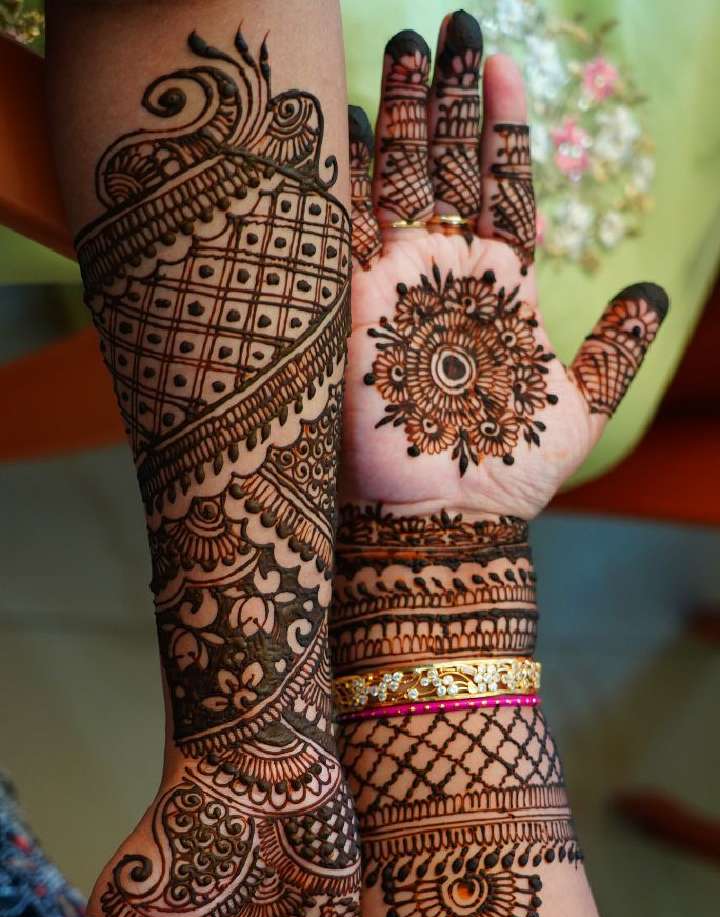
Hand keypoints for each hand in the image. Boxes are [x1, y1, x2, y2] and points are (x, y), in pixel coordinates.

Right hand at [343, 12, 667, 516]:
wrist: (443, 526)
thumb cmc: (509, 475)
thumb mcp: (582, 408)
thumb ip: (614, 348)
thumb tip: (657, 292)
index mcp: (499, 289)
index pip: (502, 188)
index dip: (505, 126)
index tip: (506, 62)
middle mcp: (445, 277)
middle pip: (450, 168)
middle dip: (453, 98)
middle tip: (455, 26)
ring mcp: (396, 287)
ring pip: (399, 181)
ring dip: (405, 115)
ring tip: (408, 47)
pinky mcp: (352, 310)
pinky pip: (343, 228)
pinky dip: (345, 176)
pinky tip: (350, 120)